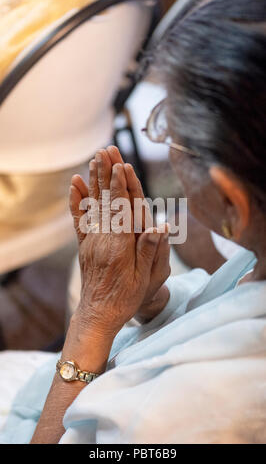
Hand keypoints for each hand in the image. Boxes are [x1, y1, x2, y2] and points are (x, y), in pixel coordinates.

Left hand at [69, 146, 165, 336]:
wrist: (98, 314)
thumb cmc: (125, 298)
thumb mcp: (144, 279)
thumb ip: (150, 250)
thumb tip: (160, 225)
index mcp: (120, 246)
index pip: (121, 209)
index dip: (121, 186)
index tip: (121, 165)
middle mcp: (102, 239)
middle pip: (105, 201)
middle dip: (105, 175)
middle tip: (105, 152)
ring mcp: (91, 241)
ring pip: (92, 205)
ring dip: (93, 181)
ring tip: (94, 160)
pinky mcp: (84, 245)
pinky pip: (79, 220)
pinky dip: (77, 200)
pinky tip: (75, 184)